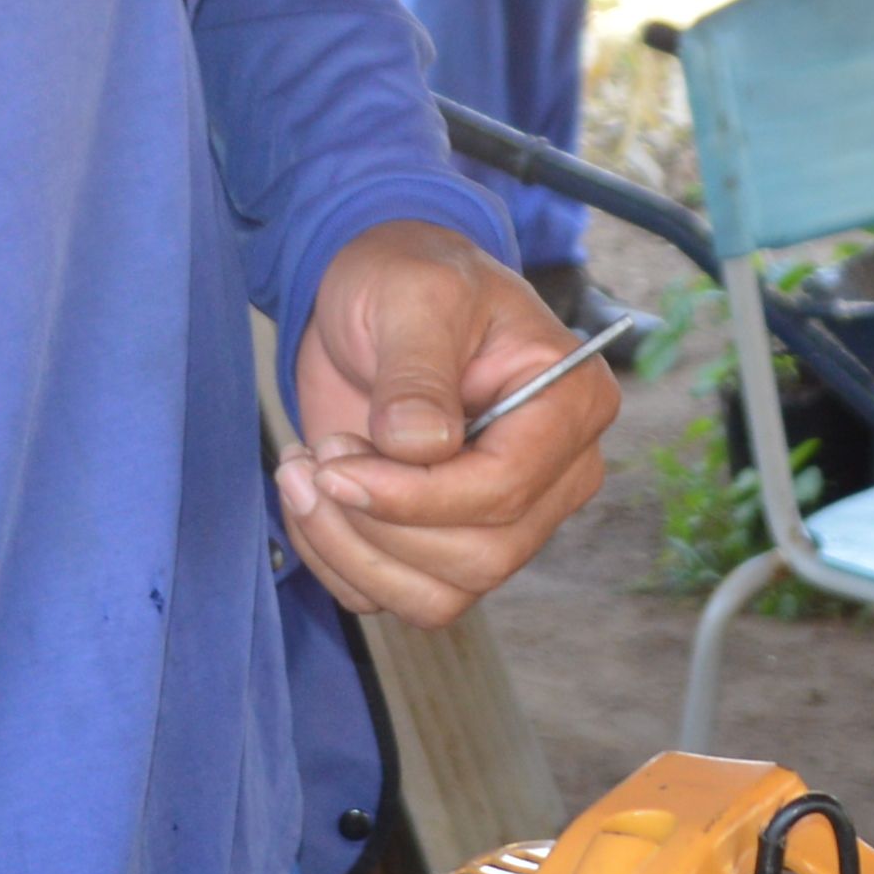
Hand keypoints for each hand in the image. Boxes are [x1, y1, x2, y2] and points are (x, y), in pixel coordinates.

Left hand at [282, 221, 618, 625]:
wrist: (374, 298)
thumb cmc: (409, 277)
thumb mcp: (413, 296)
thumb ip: (417, 371)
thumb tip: (419, 447)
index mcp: (571, 404)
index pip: (505, 490)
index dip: (415, 496)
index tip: (337, 462)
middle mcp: (553, 474)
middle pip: (479, 557)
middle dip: (378, 524)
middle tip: (317, 456)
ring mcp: (507, 518)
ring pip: (440, 595)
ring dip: (351, 550)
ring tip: (302, 473)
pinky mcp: (450, 542)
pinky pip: (398, 596)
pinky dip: (339, 562)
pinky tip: (310, 500)